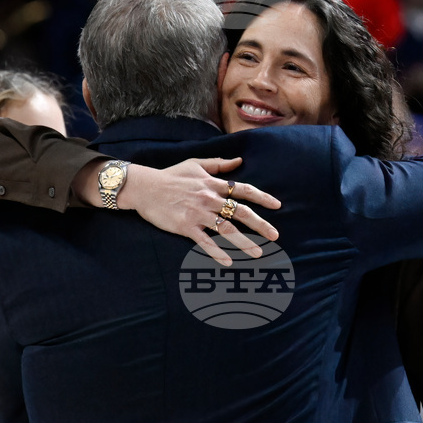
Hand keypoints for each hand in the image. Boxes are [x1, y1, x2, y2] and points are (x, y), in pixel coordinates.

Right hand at [120, 158, 281, 265]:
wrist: (145, 188)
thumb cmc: (171, 176)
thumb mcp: (196, 164)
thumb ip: (219, 164)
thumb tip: (239, 161)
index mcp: (213, 184)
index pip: (244, 189)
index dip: (262, 197)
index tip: (277, 205)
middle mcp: (210, 199)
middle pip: (241, 212)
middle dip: (260, 224)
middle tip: (275, 236)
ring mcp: (199, 214)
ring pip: (227, 229)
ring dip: (244, 242)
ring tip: (258, 253)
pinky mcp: (186, 227)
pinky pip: (205, 242)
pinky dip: (217, 252)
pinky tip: (229, 262)